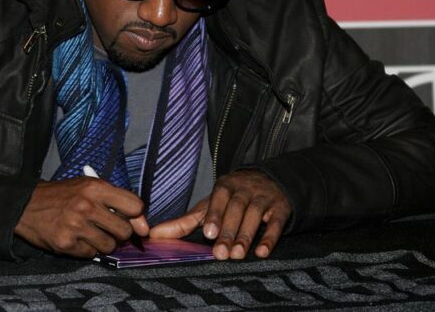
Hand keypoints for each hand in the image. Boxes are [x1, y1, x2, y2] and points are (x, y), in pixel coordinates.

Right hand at [15, 178, 148, 257]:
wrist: (26, 205)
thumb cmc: (62, 195)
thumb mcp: (88, 188)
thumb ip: (117, 201)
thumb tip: (143, 227)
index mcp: (95, 187)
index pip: (135, 206)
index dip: (136, 216)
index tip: (131, 219)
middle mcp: (86, 206)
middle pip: (125, 231)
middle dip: (121, 233)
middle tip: (109, 228)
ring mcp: (75, 226)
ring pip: (110, 246)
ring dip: (105, 243)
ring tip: (92, 233)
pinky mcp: (65, 244)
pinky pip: (91, 254)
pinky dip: (88, 249)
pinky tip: (78, 238)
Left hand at [149, 169, 290, 259]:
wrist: (269, 180)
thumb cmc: (231, 199)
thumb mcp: (209, 205)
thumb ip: (184, 222)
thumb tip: (154, 235)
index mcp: (225, 186)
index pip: (218, 198)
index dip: (214, 214)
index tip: (208, 233)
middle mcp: (244, 189)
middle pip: (236, 209)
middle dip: (229, 231)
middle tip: (222, 252)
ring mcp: (263, 197)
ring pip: (255, 215)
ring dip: (246, 235)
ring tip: (238, 254)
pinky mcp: (280, 208)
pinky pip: (276, 222)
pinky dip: (270, 237)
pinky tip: (262, 252)